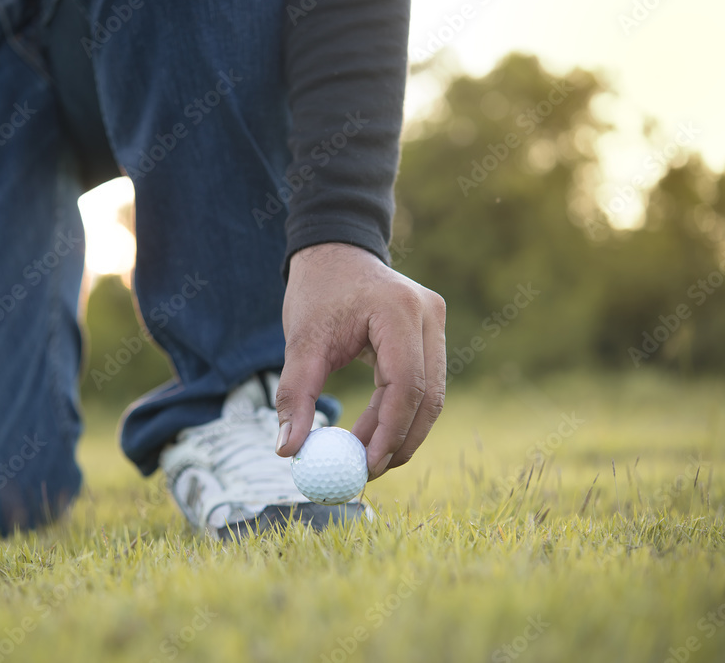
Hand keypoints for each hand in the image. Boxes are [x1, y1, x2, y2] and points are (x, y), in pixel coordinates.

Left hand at [274, 242, 446, 479]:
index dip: (389, 432)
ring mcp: (436, 321)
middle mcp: (428, 314)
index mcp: (398, 310)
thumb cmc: (317, 293)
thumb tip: (288, 451)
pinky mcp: (432, 333)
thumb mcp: (301, 343)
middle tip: (367, 473)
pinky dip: (399, 412)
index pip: (406, 384)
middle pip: (428, 395)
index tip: (365, 467)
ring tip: (364, 457)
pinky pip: (423, 383)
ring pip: (430, 394)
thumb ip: (295, 396)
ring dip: (400, 430)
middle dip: (399, 441)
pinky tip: (371, 432)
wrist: (335, 251)